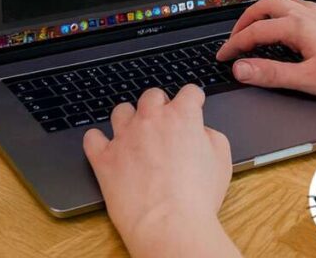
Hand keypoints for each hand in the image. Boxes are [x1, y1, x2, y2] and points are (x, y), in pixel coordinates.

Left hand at [83, 85, 234, 254]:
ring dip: (129, 118)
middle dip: (160, 104)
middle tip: (164, 122)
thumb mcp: (222, 160)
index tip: (193, 105)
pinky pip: (92, 137)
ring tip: (135, 134)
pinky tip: (106, 146)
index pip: (188, 91)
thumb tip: (200, 132)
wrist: (169, 223)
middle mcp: (151, 120)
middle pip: (152, 95)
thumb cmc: (198, 196)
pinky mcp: (104, 158)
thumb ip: (211, 136)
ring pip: (121, 111)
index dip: (193, 99)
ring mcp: (124, 137)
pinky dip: (98, 140)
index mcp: (182, 116)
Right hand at [216, 0, 315, 98]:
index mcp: (298, 26)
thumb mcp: (309, 79)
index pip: (255, 31)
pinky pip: (298, 7)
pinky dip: (282, 14)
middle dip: (245, 21)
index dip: (234, 44)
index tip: (223, 56)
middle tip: (234, 38)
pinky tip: (288, 28)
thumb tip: (241, 68)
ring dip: (264, 14)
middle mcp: (307, 14)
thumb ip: (272, 74)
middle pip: (265, 6)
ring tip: (256, 30)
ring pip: (283, 3)